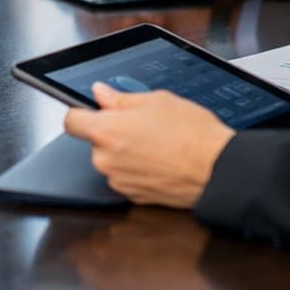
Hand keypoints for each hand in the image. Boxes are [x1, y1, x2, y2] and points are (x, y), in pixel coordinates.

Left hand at [63, 84, 234, 208]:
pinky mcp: (134, 196)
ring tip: (155, 143)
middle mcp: (106, 160)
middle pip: (94, 142)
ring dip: (124, 152)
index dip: (81, 113)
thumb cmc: (192, 134)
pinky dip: (136, 170)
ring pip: (111, 161)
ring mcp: (119, 181)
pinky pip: (125, 177)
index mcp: (107, 131)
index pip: (71, 121)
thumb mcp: (156, 100)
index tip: (91, 111)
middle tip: (140, 125)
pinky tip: (159, 160)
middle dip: (111, 133)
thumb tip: (101, 93)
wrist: (218, 170)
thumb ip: (120, 99)